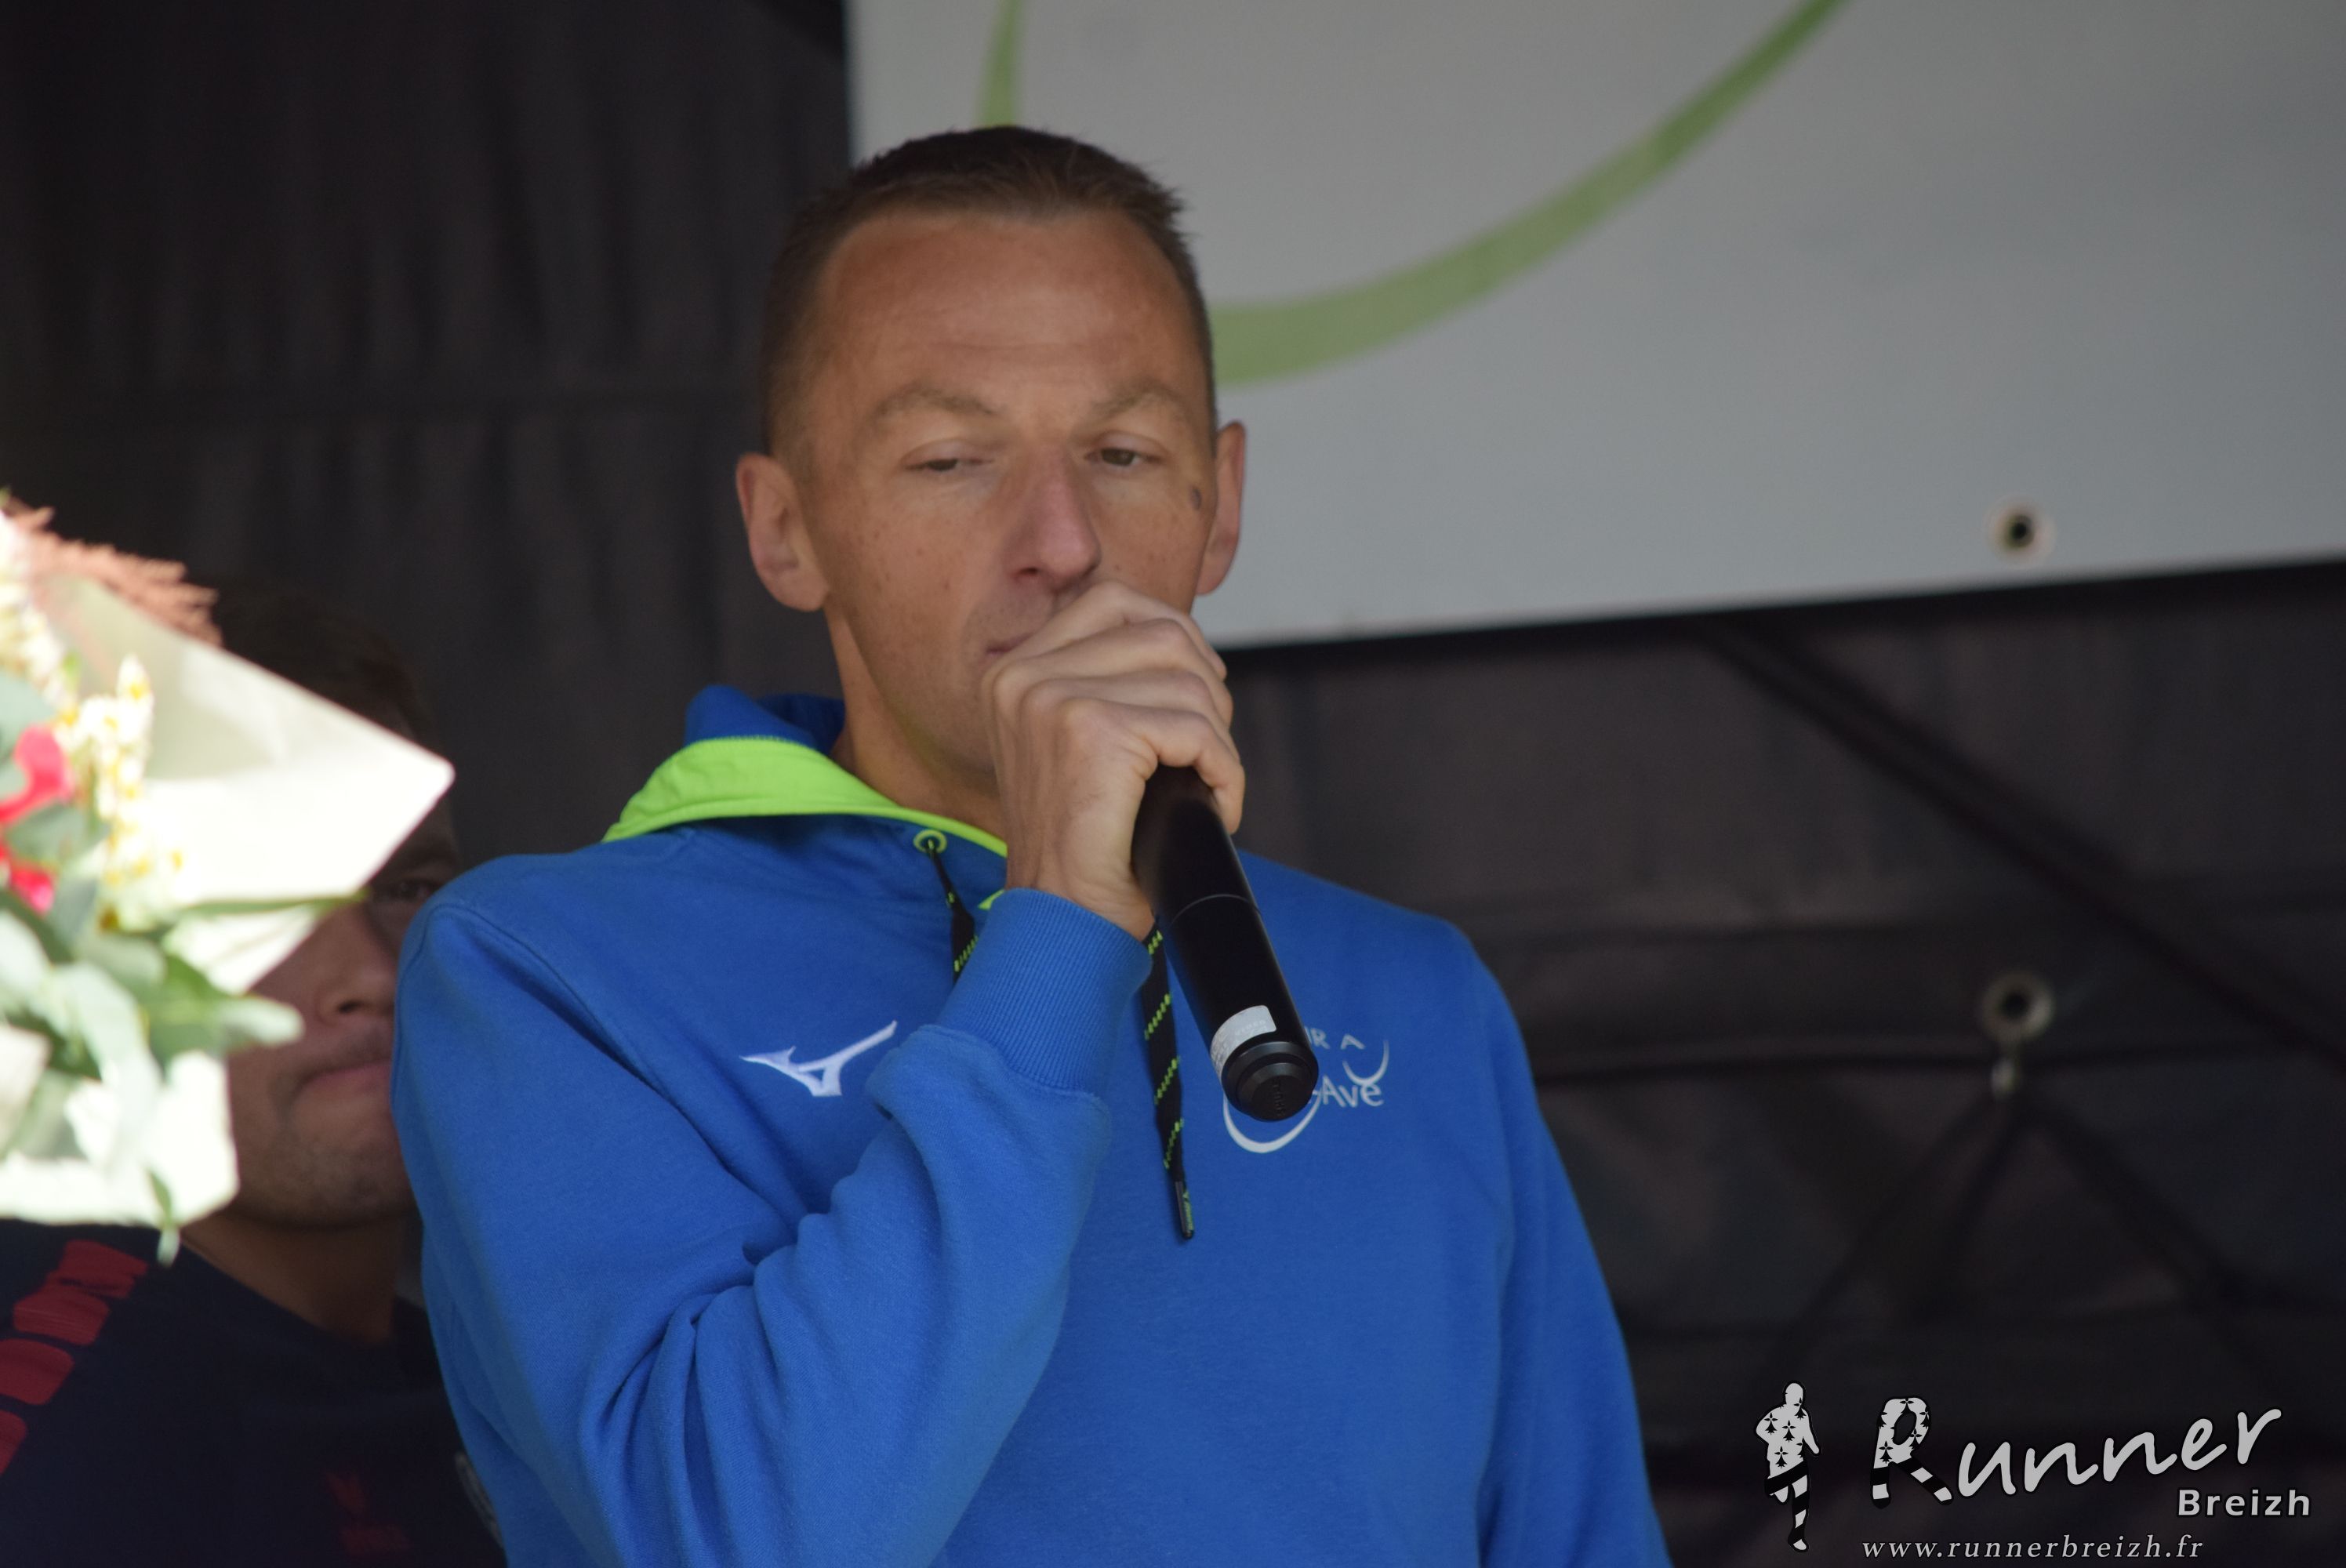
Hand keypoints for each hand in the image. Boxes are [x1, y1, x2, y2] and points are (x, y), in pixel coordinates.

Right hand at [983, 581, 1241, 938]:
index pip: (1114, 601)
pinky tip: (1215, 803)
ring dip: (1218, 737)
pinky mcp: (1093, 731)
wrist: (1062, 920)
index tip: (1194, 695)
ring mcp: (1053, 699)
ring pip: (1188, 680)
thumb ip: (1105, 684)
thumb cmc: (1083, 845)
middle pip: (1163, 633)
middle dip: (1206, 689)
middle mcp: (1023, 675)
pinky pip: (1196, 729)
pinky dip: (1225, 770)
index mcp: (1013, 671)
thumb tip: (1185, 644)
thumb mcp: (1075, 745)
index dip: (1175, 639)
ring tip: (1207, 782)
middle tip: (1204, 752)